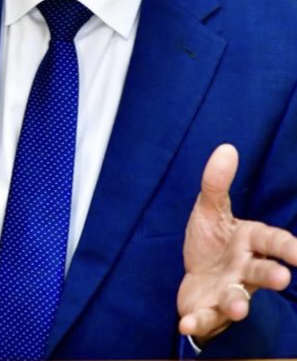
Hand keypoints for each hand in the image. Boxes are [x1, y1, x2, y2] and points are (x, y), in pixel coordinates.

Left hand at [177, 143, 296, 344]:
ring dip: (238, 304)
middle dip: (272, 275)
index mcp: (249, 241)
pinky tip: (186, 324)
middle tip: (282, 278)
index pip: (272, 241)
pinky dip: (198, 323)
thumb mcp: (210, 209)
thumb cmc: (212, 242)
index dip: (287, 247)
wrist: (195, 277)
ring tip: (237, 308)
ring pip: (237, 299)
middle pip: (261, 272)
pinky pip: (204, 318)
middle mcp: (244, 269)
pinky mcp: (207, 310)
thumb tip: (227, 148)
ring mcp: (227, 292)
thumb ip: (216, 183)